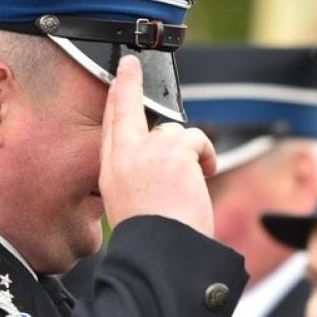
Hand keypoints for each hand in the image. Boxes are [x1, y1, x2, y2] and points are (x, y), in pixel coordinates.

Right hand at [97, 56, 217, 237]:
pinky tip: (205, 175)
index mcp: (111, 171)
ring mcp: (147, 150)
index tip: (121, 74)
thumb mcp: (132, 204)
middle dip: (131, 84)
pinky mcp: (174, 151)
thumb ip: (141, 174)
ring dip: (188, 152)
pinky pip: (196, 139)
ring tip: (191, 181)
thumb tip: (166, 161)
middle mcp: (124, 155)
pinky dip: (205, 156)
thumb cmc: (153, 238)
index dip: (117, 95)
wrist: (161, 250)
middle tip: (133, 66)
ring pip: (173, 132)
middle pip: (128, 109)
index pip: (111, 124)